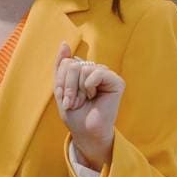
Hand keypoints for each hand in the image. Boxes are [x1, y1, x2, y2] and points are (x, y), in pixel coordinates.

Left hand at [54, 42, 123, 169]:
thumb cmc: (74, 114)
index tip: (67, 99)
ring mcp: (106, 75)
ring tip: (84, 101)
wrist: (86, 132)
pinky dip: (90, 85)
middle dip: (69, 86)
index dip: (62, 82)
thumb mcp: (60, 88)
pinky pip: (98, 72)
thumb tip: (64, 43)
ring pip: (83, 68)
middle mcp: (95, 70)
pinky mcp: (116, 82)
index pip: (66, 63)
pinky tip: (94, 96)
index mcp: (82, 71)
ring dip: (78, 90)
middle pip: (72, 64)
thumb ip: (61, 66)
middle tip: (75, 102)